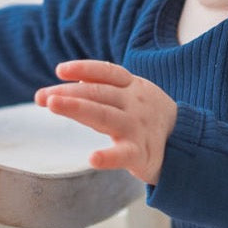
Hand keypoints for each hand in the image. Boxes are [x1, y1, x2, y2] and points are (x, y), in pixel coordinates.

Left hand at [35, 60, 176, 184]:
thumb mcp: (132, 94)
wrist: (186, 142)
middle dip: (67, 93)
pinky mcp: (141, 154)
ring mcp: (136, 128)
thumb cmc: (148, 116)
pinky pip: (123, 155)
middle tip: (41, 96)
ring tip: (52, 105)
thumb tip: (72, 80)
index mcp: (131, 87)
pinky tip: (92, 158)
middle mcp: (133, 103)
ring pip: (105, 116)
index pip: (106, 72)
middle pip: (97, 94)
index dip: (83, 68)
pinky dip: (108, 157)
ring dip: (77, 109)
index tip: (59, 70)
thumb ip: (104, 87)